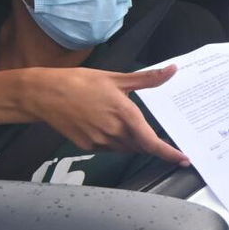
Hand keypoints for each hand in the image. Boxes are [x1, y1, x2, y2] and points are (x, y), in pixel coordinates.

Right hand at [22, 65, 188, 165]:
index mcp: (125, 115)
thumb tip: (172, 70)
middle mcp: (114, 132)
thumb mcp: (116, 78)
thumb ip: (147, 79)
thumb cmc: (80, 82)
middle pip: (141, 146)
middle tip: (161, 138)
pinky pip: (110, 148)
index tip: (184, 159)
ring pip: (126, 148)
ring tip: (129, 125)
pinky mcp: (87, 146)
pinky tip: (109, 126)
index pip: (152, 142)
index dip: (169, 153)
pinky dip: (116, 141)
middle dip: (151, 143)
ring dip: (134, 142)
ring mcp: (100, 142)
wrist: (44, 94)